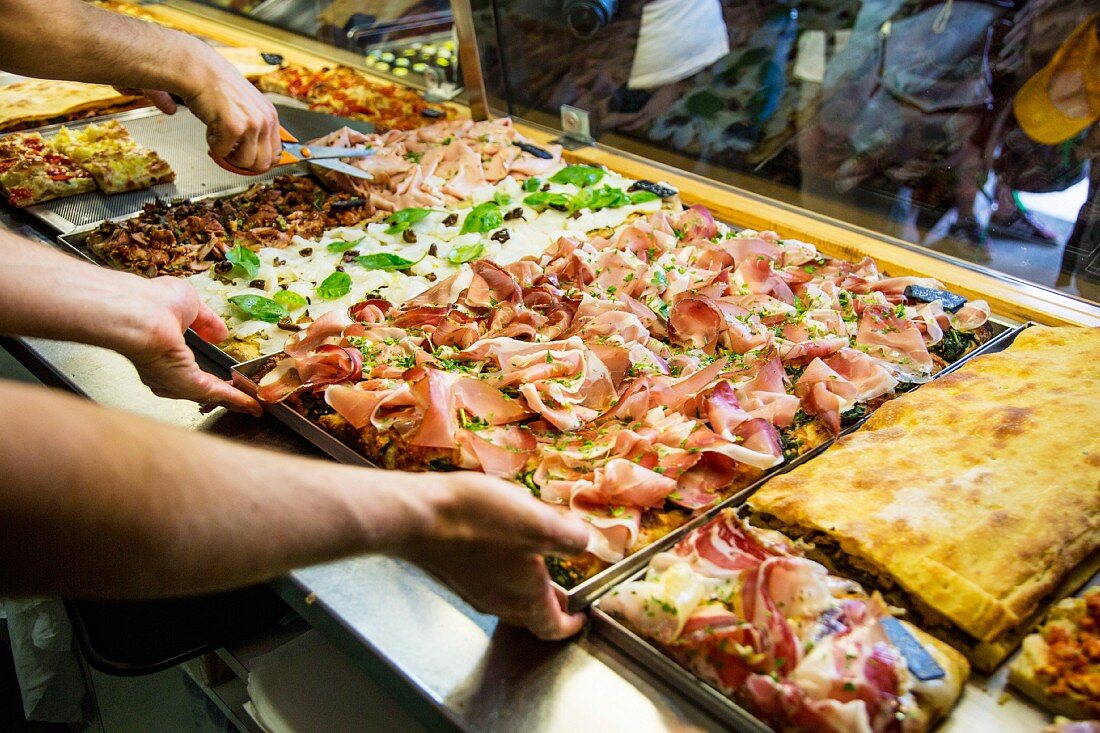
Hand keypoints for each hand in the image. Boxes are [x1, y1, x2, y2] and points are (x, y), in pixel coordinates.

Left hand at [115, 276, 261, 414]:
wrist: (143, 315)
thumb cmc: (153, 302)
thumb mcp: (189, 304)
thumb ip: (206, 321)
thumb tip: (220, 334)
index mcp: (162, 348)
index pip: (188, 365)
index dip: (207, 369)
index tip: (227, 376)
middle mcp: (166, 370)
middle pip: (199, 387)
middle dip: (223, 394)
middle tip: (245, 399)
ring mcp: (175, 381)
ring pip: (210, 395)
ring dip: (233, 400)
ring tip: (253, 404)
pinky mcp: (187, 386)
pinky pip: (216, 395)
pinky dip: (236, 400)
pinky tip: (252, 404)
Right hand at [175, 44, 281, 173]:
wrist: (200, 71)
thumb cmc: (218, 87)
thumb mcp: (248, 107)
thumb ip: (257, 127)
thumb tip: (259, 154)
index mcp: (270, 116)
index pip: (275, 154)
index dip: (258, 159)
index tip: (245, 156)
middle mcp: (264, 120)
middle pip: (262, 163)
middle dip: (243, 162)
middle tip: (230, 150)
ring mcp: (250, 125)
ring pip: (244, 162)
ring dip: (228, 153)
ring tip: (220, 135)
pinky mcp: (232, 128)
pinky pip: (222, 152)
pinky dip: (212, 143)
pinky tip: (211, 126)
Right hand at [400, 472, 591, 639]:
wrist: (417, 515)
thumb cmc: (477, 522)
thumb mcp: (538, 523)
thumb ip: (569, 536)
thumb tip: (582, 541)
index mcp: (525, 597)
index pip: (553, 627)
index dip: (571, 625)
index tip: (581, 617)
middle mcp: (497, 600)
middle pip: (530, 615)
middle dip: (549, 605)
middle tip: (563, 591)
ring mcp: (471, 587)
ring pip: (508, 598)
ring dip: (526, 587)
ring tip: (536, 564)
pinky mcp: (453, 571)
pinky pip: (487, 580)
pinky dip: (504, 572)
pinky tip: (502, 544)